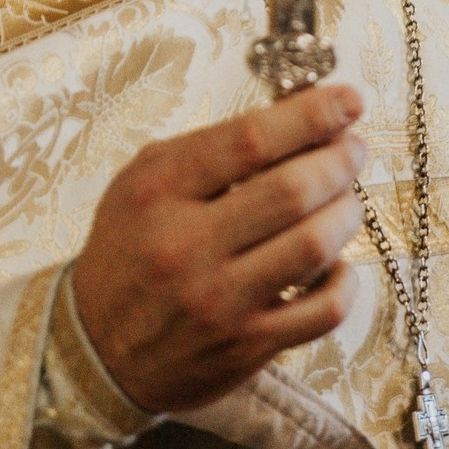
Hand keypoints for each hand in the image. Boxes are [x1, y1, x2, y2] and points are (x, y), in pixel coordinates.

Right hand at [71, 83, 367, 414]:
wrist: (96, 349)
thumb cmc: (130, 252)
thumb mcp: (145, 182)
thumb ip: (212, 147)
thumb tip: (297, 113)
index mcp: (159, 193)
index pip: (250, 140)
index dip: (312, 114)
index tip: (348, 100)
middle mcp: (187, 246)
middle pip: (292, 191)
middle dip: (339, 161)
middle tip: (352, 149)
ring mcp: (218, 302)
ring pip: (314, 246)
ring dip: (346, 213)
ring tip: (345, 200)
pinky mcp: (245, 347)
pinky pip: (323, 310)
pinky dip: (345, 280)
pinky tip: (335, 263)